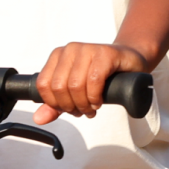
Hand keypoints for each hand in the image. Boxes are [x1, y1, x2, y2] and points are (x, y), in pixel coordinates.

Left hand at [33, 42, 149, 123]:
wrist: (129, 61)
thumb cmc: (102, 75)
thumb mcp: (75, 91)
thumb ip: (55, 105)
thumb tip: (39, 119)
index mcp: (58, 56)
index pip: (44, 84)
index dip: (54, 103)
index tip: (67, 109)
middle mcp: (70, 50)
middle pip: (59, 87)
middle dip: (70, 106)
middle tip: (82, 111)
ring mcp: (87, 49)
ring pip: (75, 85)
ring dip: (84, 104)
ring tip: (91, 108)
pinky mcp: (105, 53)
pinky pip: (94, 80)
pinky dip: (95, 97)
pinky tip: (99, 101)